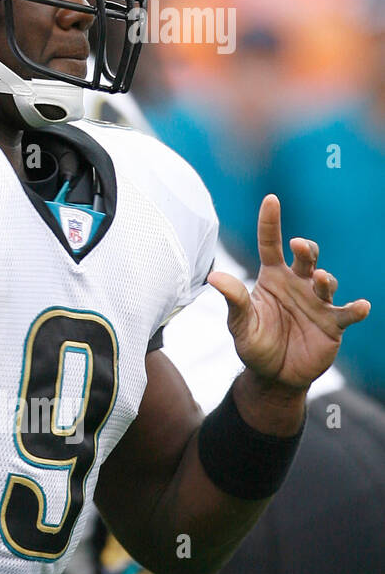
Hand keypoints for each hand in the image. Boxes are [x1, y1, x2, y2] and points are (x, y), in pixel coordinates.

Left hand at [209, 194, 369, 393]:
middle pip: (305, 258)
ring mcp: (317, 302)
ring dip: (325, 279)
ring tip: (321, 279)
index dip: (270, 222)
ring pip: (327, 281)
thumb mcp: (240, 324)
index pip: (270, 244)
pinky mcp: (333, 323)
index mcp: (272, 277)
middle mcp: (297, 284)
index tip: (271, 199)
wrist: (274, 374)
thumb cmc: (255, 343)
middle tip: (299, 246)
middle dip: (306, 249)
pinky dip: (355, 309)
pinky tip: (359, 306)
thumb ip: (234, 300)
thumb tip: (214, 277)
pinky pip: (347, 313)